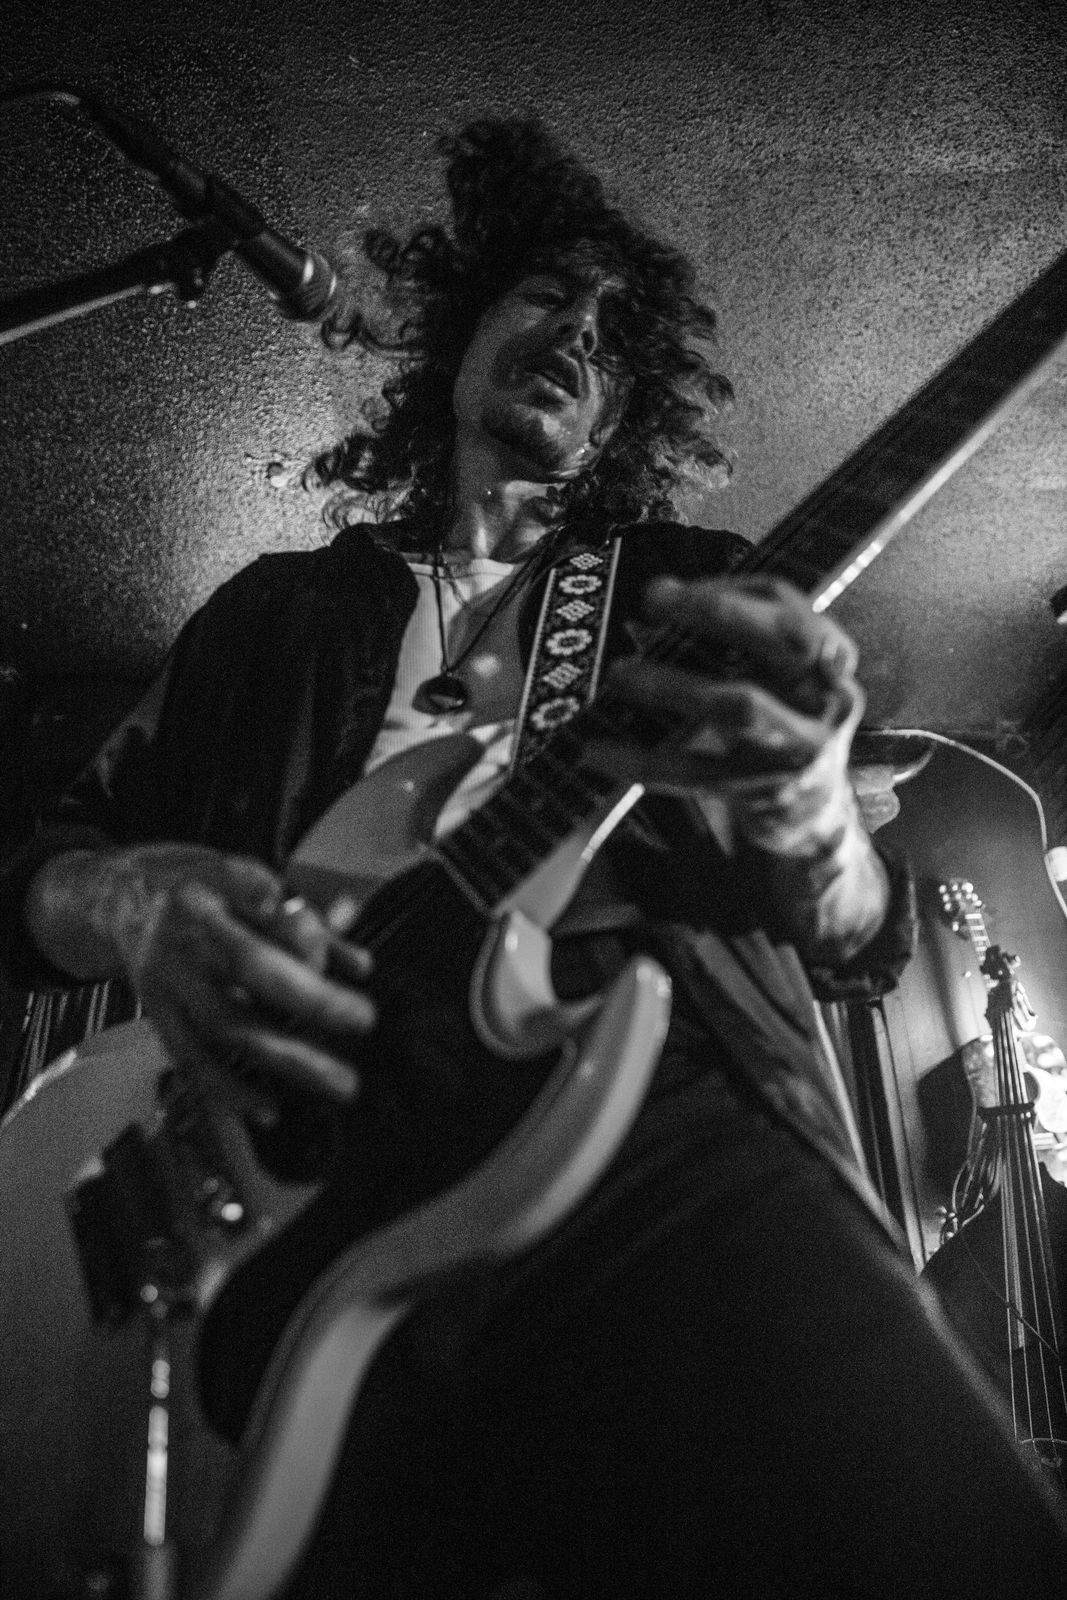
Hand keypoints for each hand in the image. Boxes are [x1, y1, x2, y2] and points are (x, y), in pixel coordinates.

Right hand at [30, 843, 374, 1116]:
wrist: (122, 898)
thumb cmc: (205, 890)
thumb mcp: (250, 881)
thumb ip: (307, 922)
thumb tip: (360, 966)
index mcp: (217, 880)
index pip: (265, 897)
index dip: (303, 926)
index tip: (350, 954)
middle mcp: (188, 926)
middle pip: (251, 964)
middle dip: (312, 999)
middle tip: (363, 1020)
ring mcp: (167, 971)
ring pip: (227, 1021)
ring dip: (288, 1058)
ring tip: (341, 1083)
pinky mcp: (154, 1009)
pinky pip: (192, 1056)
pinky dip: (231, 1088)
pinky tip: (270, 1108)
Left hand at [600, 574, 864, 859]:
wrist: (816, 815)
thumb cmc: (784, 725)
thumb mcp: (782, 677)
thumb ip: (742, 638)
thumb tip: (661, 596)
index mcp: (831, 660)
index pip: (786, 602)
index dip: (729, 588)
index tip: (668, 589)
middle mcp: (827, 699)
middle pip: (781, 642)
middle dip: (718, 612)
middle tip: (654, 600)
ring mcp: (800, 748)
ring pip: (740, 705)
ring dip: (674, 684)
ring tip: (620, 673)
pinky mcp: (764, 793)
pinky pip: (696, 773)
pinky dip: (643, 761)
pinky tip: (598, 752)